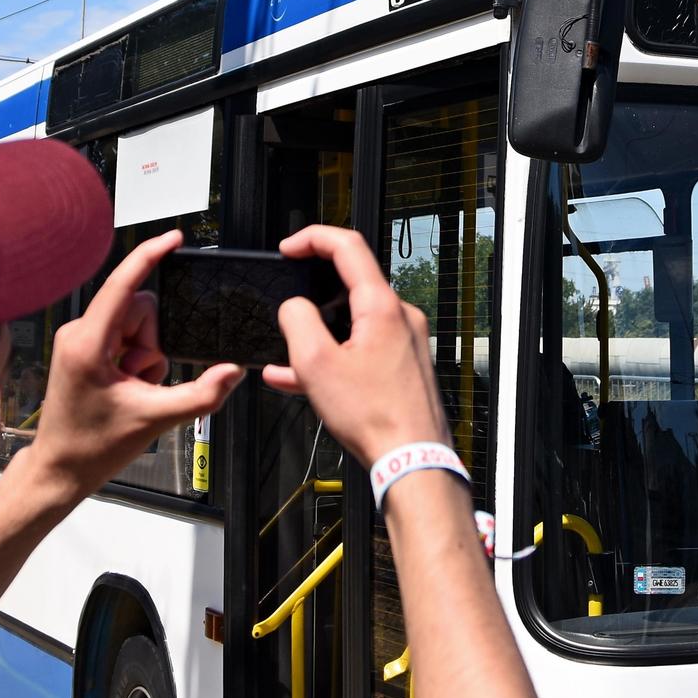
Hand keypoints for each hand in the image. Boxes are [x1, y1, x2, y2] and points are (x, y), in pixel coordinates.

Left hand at [23, 231, 242, 501]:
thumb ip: (201, 395)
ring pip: (135, 324)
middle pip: (140, 309)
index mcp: (88, 343)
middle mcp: (78, 332)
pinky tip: (127, 387)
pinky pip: (124, 337)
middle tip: (142, 383)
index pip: (123, 285)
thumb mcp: (155, 420)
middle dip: (153, 343)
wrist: (60, 469)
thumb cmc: (94, 447)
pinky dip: (136, 360)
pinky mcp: (83, 349)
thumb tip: (233, 371)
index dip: (150, 256)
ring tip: (133, 389)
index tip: (174, 238)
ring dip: (146, 354)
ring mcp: (78, 339)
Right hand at [263, 225, 446, 464]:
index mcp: (382, 306)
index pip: (348, 246)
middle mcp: (400, 317)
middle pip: (351, 285)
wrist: (413, 459)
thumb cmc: (375, 417)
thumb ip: (298, 322)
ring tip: (285, 357)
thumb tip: (294, 307)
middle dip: (312, 294)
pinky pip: (361, 348)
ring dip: (317, 334)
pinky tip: (300, 380)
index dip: (313, 237)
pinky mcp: (404, 365)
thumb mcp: (316, 365)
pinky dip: (333, 355)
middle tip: (285, 305)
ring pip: (352, 322)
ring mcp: (405, 341)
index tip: (288, 247)